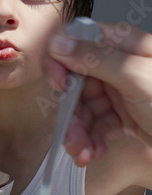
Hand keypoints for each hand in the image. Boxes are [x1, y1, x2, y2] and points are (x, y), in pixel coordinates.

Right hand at [45, 22, 151, 165]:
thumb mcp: (136, 78)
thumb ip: (95, 58)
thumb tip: (59, 44)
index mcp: (123, 45)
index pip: (77, 42)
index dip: (61, 62)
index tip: (58, 84)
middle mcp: (117, 65)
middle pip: (75, 80)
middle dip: (70, 110)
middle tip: (70, 133)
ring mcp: (118, 90)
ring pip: (82, 106)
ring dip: (77, 131)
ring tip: (82, 152)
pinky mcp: (121, 114)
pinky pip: (93, 124)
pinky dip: (89, 139)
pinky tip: (92, 152)